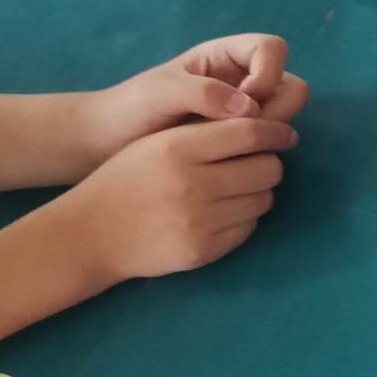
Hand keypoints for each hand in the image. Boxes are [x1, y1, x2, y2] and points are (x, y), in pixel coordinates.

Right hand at [41, 116, 297, 284]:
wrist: (91, 233)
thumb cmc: (127, 178)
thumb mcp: (158, 142)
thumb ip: (206, 131)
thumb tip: (264, 126)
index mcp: (179, 148)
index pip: (249, 133)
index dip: (275, 132)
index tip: (285, 134)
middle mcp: (192, 184)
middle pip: (266, 168)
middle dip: (269, 163)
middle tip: (258, 163)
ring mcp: (199, 221)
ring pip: (263, 200)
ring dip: (258, 191)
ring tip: (237, 188)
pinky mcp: (203, 250)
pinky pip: (248, 228)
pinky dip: (244, 217)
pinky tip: (223, 212)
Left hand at [77, 34, 308, 169]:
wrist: (104, 147)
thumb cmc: (128, 109)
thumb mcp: (160, 92)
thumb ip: (203, 93)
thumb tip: (250, 108)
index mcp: (224, 58)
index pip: (272, 49)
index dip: (268, 71)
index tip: (245, 96)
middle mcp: (241, 83)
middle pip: (289, 86)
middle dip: (275, 109)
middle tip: (242, 132)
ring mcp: (242, 116)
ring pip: (283, 119)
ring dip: (268, 134)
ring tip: (232, 150)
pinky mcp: (237, 146)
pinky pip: (266, 146)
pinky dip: (257, 154)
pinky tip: (229, 165)